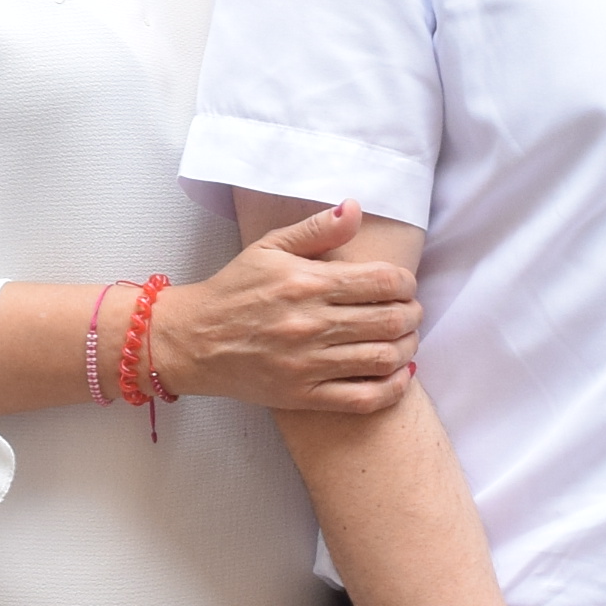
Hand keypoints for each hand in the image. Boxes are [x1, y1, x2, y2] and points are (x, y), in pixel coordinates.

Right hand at [152, 201, 417, 414]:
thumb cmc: (234, 290)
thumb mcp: (270, 247)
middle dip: (412, 315)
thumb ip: (317, 229)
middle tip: (411, 313)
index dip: (406, 283)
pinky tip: (397, 376)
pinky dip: (391, 389)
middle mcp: (312, 323)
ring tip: (405, 341)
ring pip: (383, 359)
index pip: (383, 281)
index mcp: (308, 282)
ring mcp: (308, 363)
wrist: (192, 340)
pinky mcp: (303, 396)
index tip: (404, 286)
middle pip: (391, 320)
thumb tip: (355, 208)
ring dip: (407, 349)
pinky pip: (363, 398)